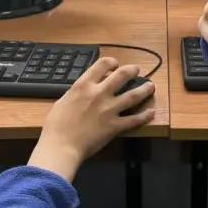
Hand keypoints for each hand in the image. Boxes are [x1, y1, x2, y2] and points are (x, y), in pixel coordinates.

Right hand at [29, 58, 154, 180]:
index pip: (102, 65)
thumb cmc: (56, 126)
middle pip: (122, 75)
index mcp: (83, 86)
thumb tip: (81, 92)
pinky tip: (151, 112)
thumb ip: (75, 94)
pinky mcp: (115, 126)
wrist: (61, 146)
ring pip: (134, 95)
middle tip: (137, 70)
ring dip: (144, 89)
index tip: (115, 65)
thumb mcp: (62, 102)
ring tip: (150, 86)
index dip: (111, 62)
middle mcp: (99, 94)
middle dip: (132, 70)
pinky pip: (135, 119)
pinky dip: (145, 115)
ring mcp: (109, 109)